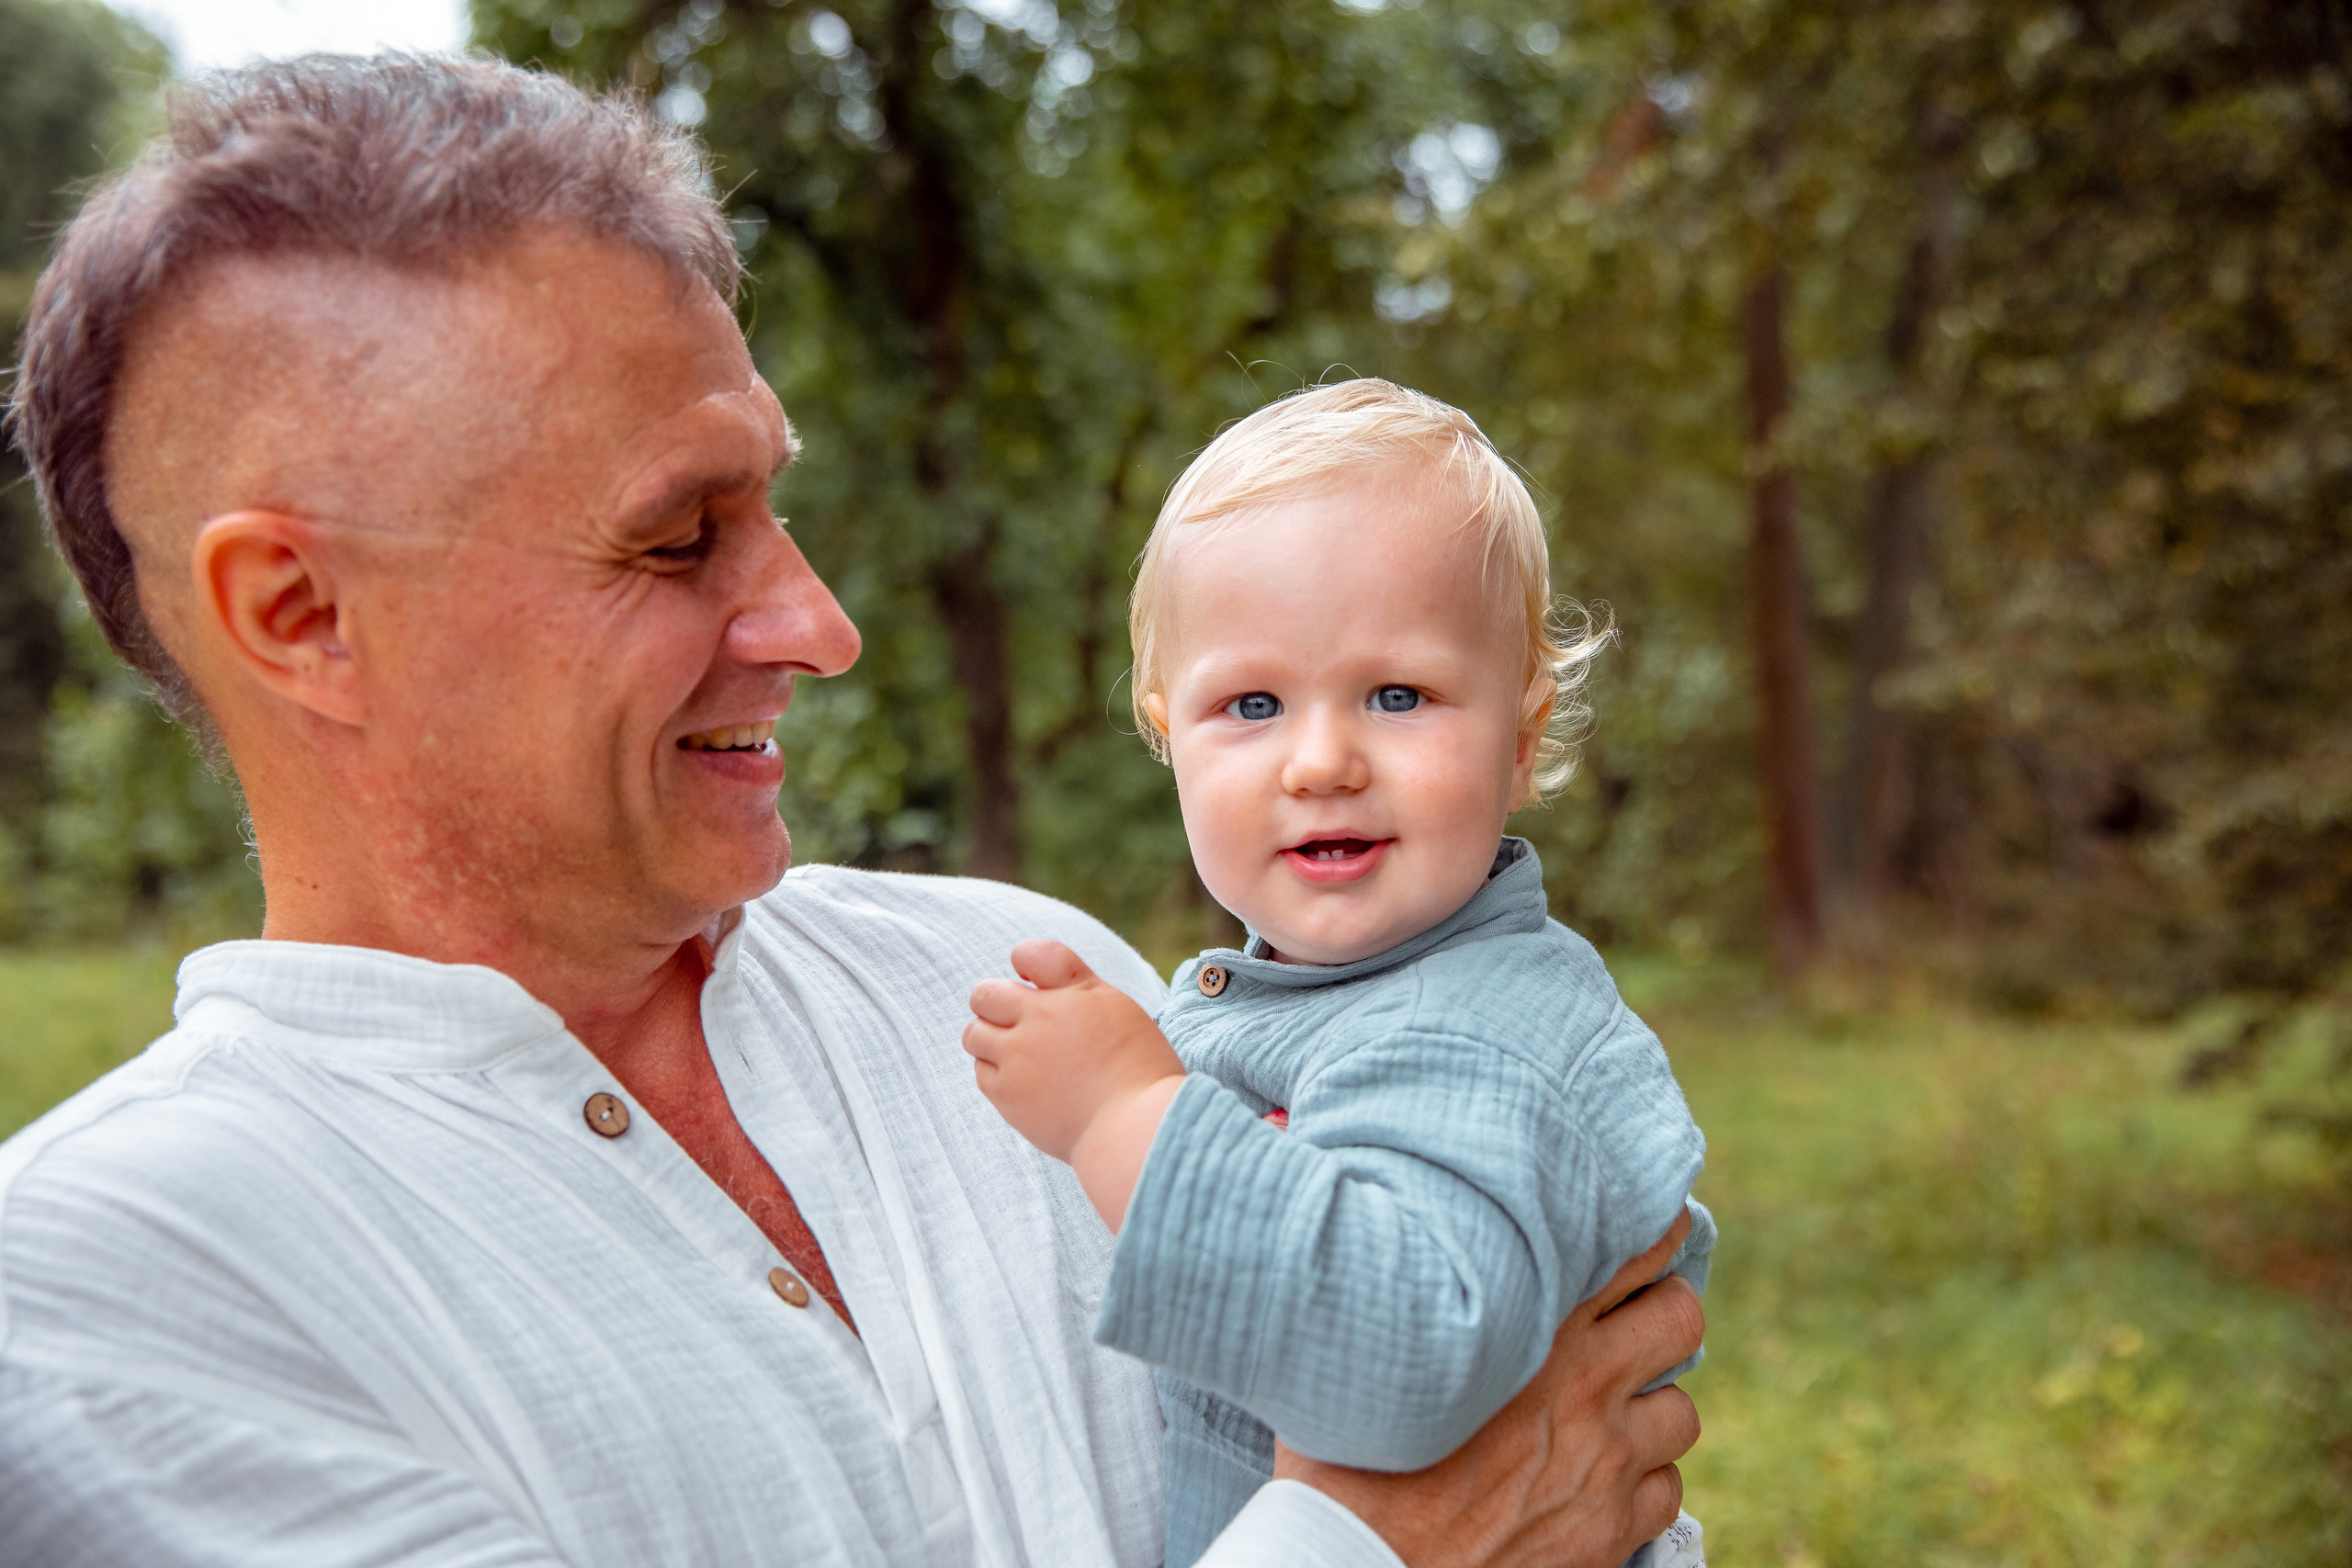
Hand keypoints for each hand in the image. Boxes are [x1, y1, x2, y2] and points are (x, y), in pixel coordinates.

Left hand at [963, 939, 1184, 1165]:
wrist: (1134, 1128)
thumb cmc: (1139, 1073)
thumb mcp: (1120, 1012)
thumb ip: (1078, 992)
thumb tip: (1038, 984)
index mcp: (1078, 991)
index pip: (1032, 953)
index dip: (1025, 961)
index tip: (1033, 982)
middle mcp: (1042, 1017)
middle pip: (986, 994)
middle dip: (994, 1004)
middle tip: (1015, 1022)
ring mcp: (1019, 1055)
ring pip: (973, 1033)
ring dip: (989, 1039)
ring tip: (1018, 1055)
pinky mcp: (1007, 1093)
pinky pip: (981, 1071)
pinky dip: (995, 1073)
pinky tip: (1023, 1082)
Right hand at [1272, 1213, 1702, 1567]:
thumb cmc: (1341, 1459)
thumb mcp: (1358, 1347)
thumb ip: (1376, 1267)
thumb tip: (1300, 1148)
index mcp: (1530, 1320)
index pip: (1634, 1242)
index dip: (1649, 1225)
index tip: (1641, 1220)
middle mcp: (1583, 1382)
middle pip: (1681, 1315)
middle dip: (1664, 1311)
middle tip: (1629, 1319)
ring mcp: (1606, 1459)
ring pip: (1683, 1409)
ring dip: (1652, 1405)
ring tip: (1611, 1408)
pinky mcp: (1610, 1530)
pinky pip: (1668, 1492)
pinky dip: (1644, 1484)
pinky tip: (1601, 1480)